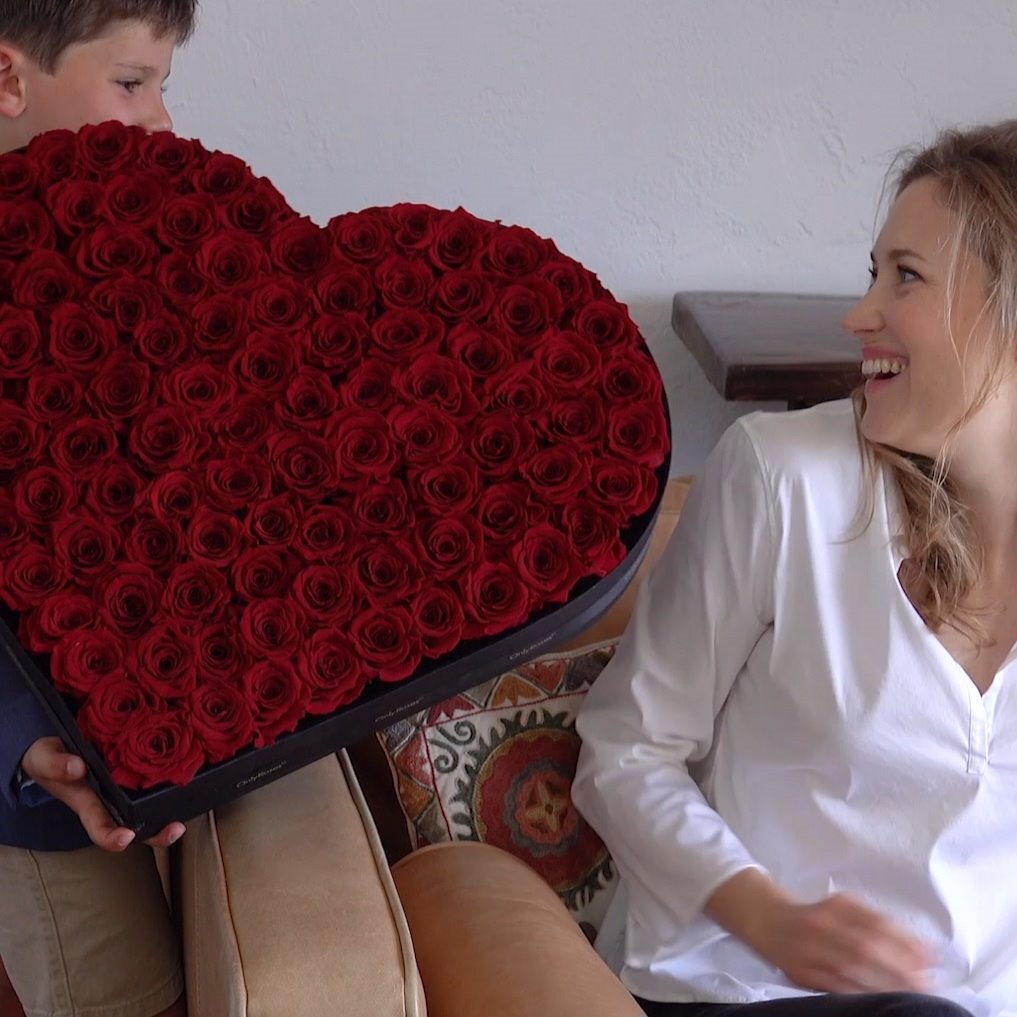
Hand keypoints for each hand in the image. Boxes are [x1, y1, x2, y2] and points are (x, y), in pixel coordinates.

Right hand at [20, 737, 184, 851]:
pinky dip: (167, 785)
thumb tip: (77, 766)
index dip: (111, 836)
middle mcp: (108, 801)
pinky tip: (187, 777)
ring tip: (184, 818)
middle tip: (175, 829)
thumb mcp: (44, 758)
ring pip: (147, 809)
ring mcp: (122, 790)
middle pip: (134, 827)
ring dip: (166, 814)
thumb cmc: (48, 758)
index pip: (99, 825)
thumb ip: (56, 764)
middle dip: (155, 834)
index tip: (125, 837)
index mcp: (86, 801)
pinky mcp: (132, 774)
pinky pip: (151, 785)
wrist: (54, 749)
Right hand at [706, 870, 933, 993]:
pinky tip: (878, 1001)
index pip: (875, 923)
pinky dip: (859, 995)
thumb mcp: (842, 907)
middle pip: (864, 948)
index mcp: (837, 905)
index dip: (905, 940)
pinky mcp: (801, 973)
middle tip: (926, 982)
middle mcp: (822, 925)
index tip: (932, 957)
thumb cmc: (815, 916)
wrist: (767, 920)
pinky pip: (834, 987)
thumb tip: (923, 949)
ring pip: (850, 970)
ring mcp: (809, 950)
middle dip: (898, 967)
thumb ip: (876, 923)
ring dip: (884, 985)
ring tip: (911, 995)